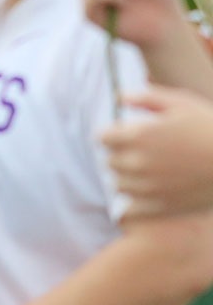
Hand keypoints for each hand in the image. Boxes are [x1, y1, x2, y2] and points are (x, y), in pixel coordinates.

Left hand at [101, 87, 212, 216]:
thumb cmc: (211, 127)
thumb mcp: (182, 103)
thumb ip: (147, 98)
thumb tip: (118, 97)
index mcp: (138, 136)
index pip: (102, 137)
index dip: (115, 134)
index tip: (129, 135)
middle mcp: (137, 163)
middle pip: (110, 160)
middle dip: (122, 154)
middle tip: (146, 152)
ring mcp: (146, 187)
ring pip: (119, 184)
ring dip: (128, 177)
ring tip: (152, 170)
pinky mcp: (158, 207)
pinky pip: (132, 205)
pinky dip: (139, 198)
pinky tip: (157, 189)